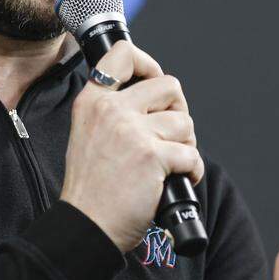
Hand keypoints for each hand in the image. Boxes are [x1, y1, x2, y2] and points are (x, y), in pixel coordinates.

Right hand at [60, 41, 204, 252]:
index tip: (154, 79)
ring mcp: (132, 132)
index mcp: (92, 101)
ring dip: (186, 144)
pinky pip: (191, 154)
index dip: (148, 63)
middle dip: (178, 109)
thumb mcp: (87, 134)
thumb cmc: (91, 188)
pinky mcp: (152, 157)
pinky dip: (192, 171)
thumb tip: (153, 99)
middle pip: (168, 85)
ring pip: (184, 122)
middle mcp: (110, 110)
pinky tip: (178, 181)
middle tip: (172, 132)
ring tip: (171, 163)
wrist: (86, 225)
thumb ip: (112, 111)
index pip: (122, 54)